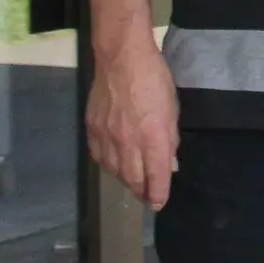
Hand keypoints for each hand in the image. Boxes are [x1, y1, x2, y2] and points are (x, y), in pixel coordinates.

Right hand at [85, 36, 178, 208]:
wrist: (121, 59)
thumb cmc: (154, 79)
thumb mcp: (172, 108)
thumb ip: (169, 139)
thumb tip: (169, 164)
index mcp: (152, 136)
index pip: (155, 176)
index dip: (157, 194)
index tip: (159, 203)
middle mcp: (128, 142)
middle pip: (133, 179)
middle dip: (142, 191)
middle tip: (147, 196)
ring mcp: (106, 138)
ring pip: (115, 171)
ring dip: (126, 180)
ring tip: (134, 182)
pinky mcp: (92, 131)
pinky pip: (100, 158)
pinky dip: (110, 166)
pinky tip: (115, 164)